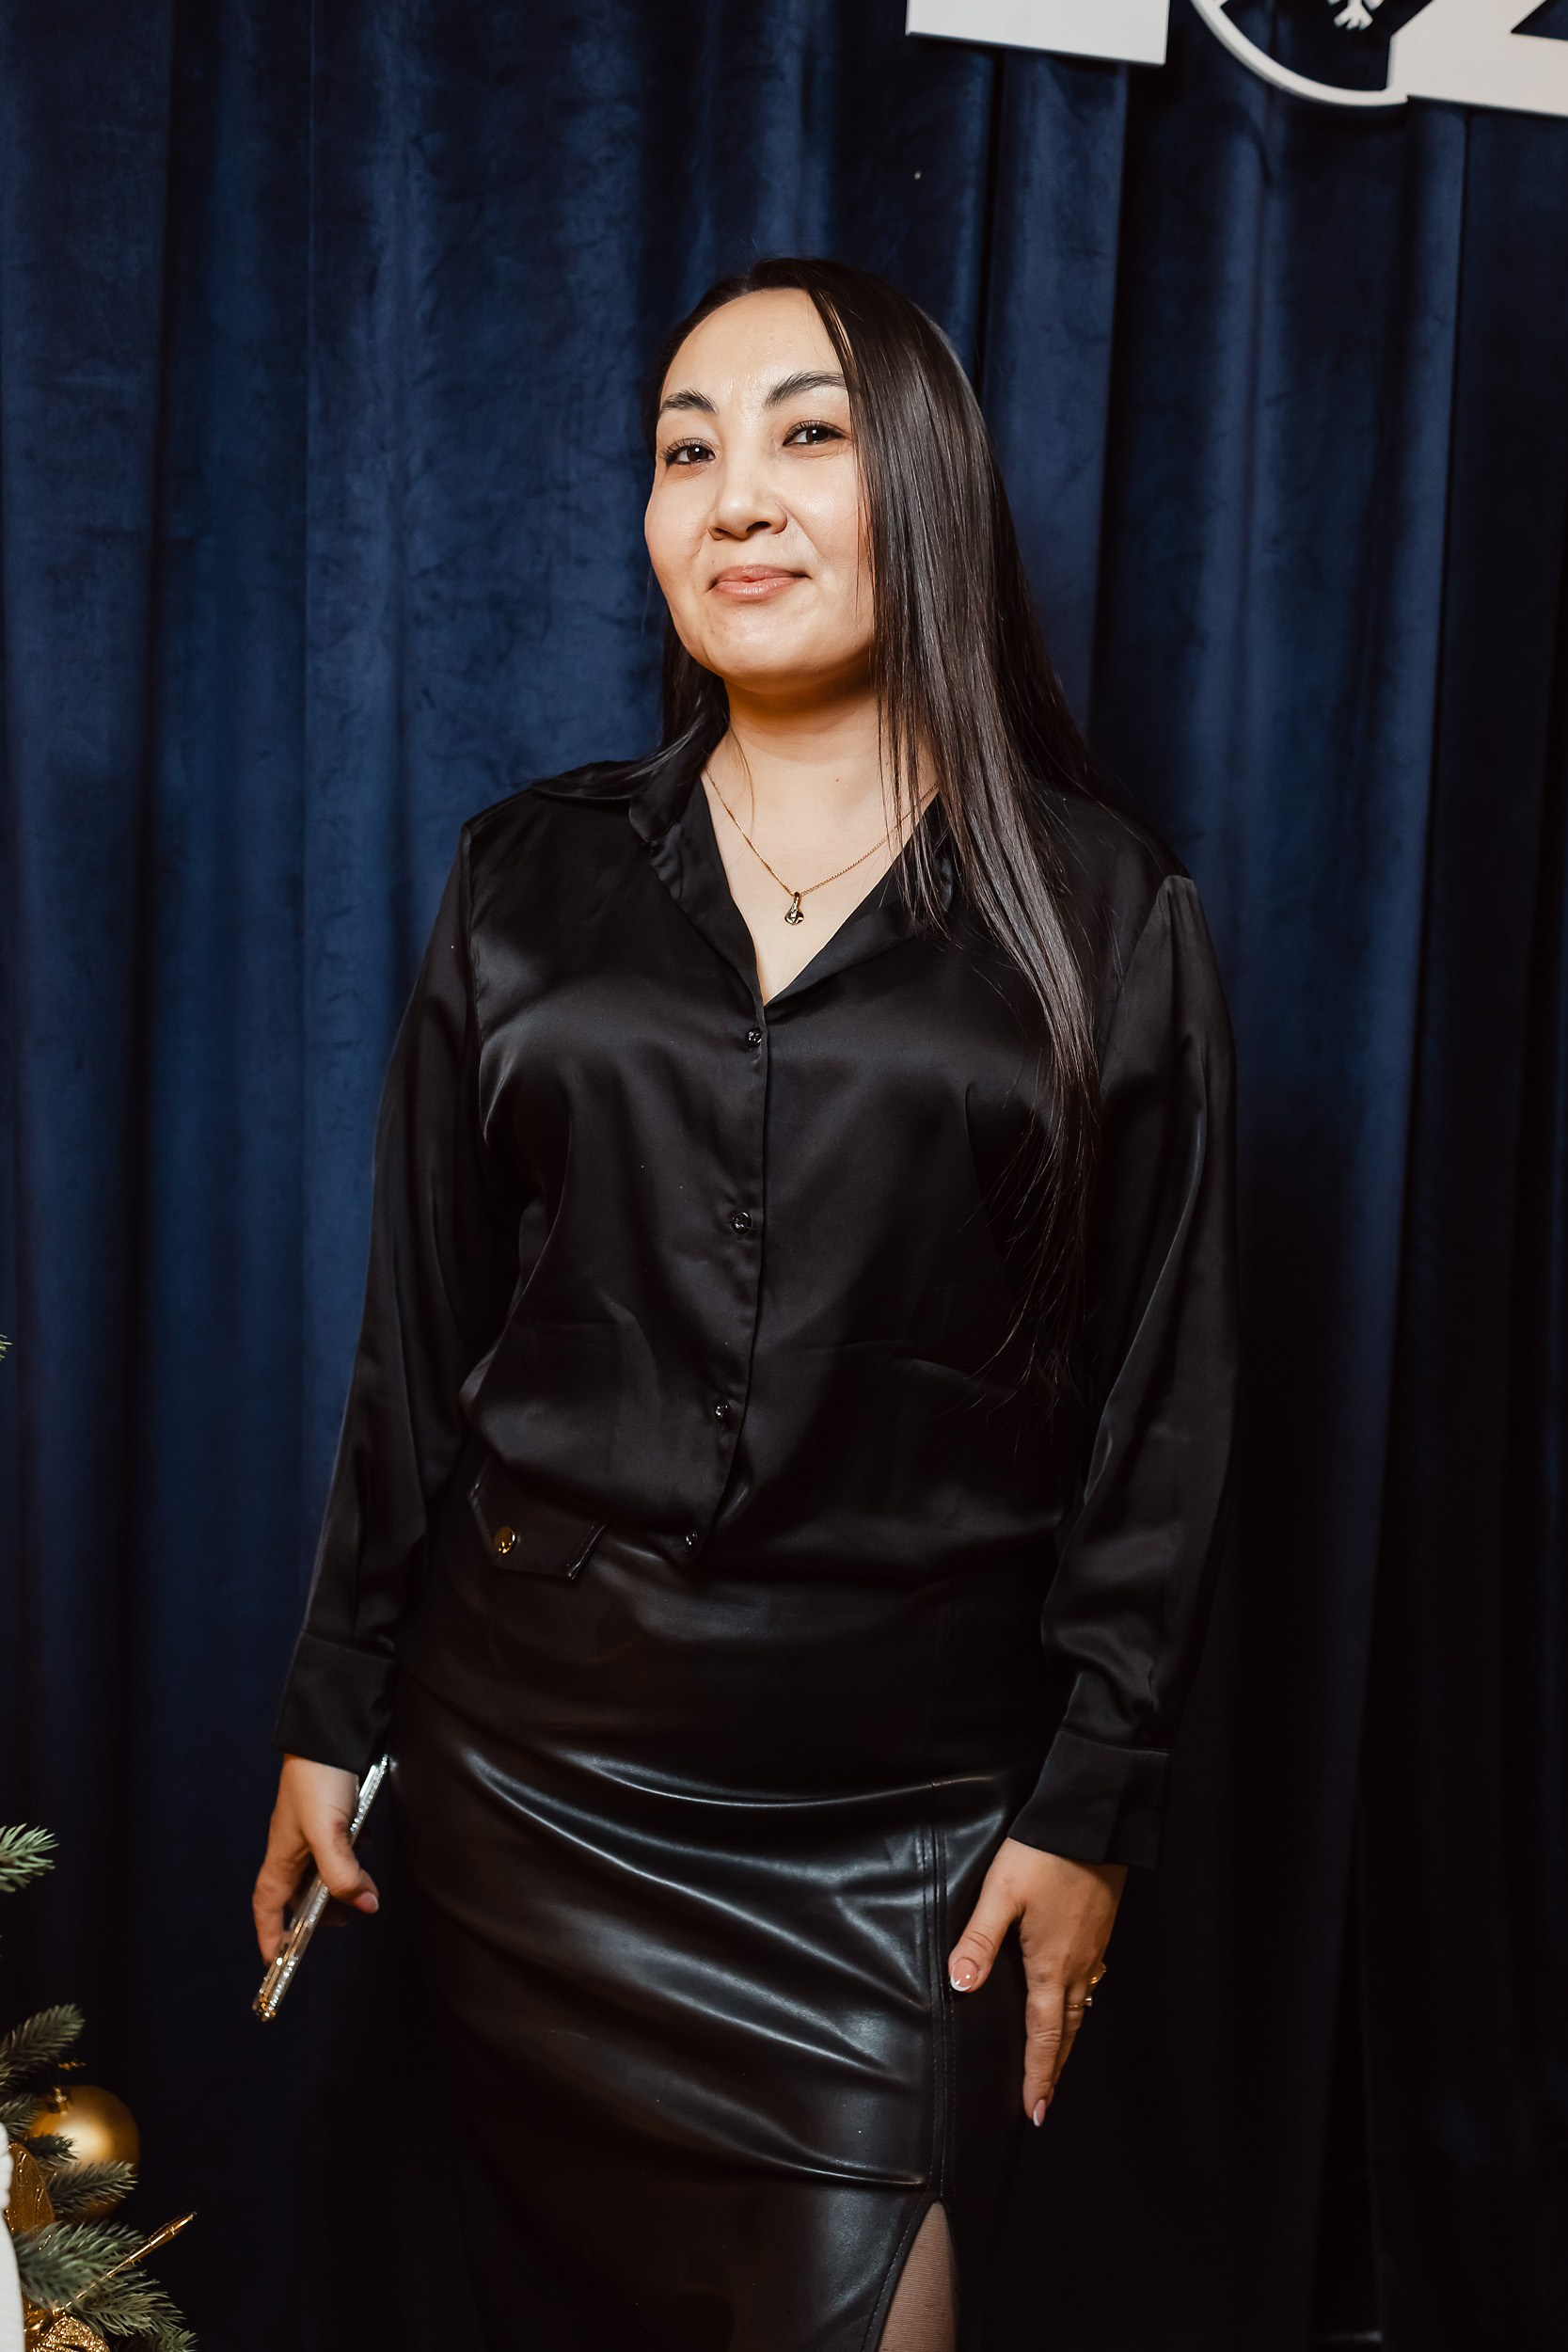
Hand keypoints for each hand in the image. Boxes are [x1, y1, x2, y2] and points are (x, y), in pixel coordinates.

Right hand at [251, 1754, 380, 1961]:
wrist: (329, 1736)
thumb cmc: (317, 1781)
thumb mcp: (328, 1834)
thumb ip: (342, 1873)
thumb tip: (365, 1905)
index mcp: (280, 1859)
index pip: (268, 1909)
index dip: (270, 1938)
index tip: (277, 1965)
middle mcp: (291, 1849)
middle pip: (298, 1895)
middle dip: (318, 1913)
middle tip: (345, 1918)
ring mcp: (309, 1833)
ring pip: (321, 1873)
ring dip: (341, 1883)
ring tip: (364, 1887)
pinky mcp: (328, 1817)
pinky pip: (337, 1848)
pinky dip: (352, 1855)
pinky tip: (365, 1844)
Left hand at [947, 1836, 1124, 2124]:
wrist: (1095, 1820)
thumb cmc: (1043, 1853)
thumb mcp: (1000, 1894)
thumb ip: (978, 1940)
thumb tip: (959, 1987)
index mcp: (1051, 1965)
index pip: (1044, 2036)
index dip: (1038, 2076)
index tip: (1034, 2112)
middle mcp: (1078, 1966)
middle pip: (1066, 2031)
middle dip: (1054, 2068)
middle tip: (1044, 2102)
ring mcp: (1094, 1949)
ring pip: (1080, 2007)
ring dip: (1066, 2039)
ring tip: (1055, 2060)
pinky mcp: (1100, 1930)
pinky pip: (1089, 1983)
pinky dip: (1077, 2006)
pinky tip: (1071, 1999)